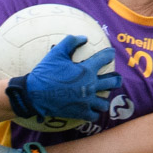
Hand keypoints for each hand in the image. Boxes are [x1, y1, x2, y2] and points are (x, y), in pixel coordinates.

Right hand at [7, 35, 121, 123]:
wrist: (34, 94)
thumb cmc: (45, 72)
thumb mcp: (56, 53)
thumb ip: (70, 42)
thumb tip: (83, 37)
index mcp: (86, 70)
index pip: (103, 59)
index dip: (109, 54)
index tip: (111, 53)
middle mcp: (91, 86)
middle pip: (112, 83)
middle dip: (116, 79)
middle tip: (117, 79)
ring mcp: (87, 101)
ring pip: (104, 103)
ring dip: (104, 99)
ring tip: (101, 97)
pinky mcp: (81, 113)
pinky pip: (95, 115)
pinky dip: (94, 113)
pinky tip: (92, 111)